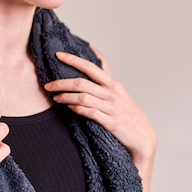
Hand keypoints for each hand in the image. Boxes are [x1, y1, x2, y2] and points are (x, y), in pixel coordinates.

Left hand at [44, 51, 155, 191]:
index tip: (58, 55)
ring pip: (83, 97)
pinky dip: (77, 109)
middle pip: (82, 82)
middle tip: (48, 85)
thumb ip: (104, 84)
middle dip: (61, 82)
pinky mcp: (111, 122)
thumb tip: (88, 73)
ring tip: (56, 98)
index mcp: (113, 84)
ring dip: (66, 97)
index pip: (90, 67)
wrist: (143, 136)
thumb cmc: (128, 114)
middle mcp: (112, 93)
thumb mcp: (118, 95)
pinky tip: (70, 108)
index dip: (73, 60)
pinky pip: (90, 113)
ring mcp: (111, 107)